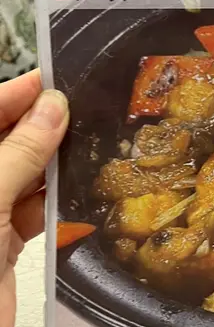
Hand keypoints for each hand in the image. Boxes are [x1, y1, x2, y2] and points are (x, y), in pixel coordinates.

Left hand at [0, 71, 67, 326]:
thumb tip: (53, 106)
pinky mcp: (1, 247)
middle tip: (84, 105)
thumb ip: (18, 152)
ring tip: (92, 139)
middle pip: (3, 144)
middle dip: (40, 125)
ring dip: (53, 162)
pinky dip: (57, 200)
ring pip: (22, 175)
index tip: (55, 78)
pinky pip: (34, 211)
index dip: (14, 95)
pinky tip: (81, 187)